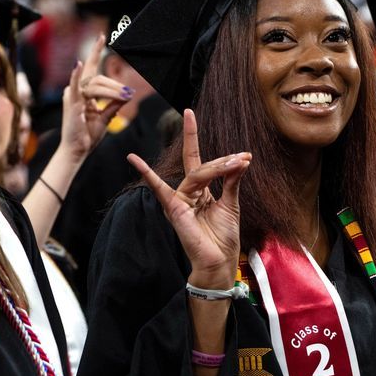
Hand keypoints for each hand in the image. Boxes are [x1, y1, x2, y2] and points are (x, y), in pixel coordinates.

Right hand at [59, 34, 132, 162]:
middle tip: (129, 93)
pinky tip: (79, 64)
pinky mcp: (71, 104)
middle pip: (99, 78)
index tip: (102, 36)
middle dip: (116, 85)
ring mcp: (72, 96)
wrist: (78, 151)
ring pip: (96, 84)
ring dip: (113, 90)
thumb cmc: (88, 135)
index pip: (92, 69)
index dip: (96, 52)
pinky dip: (76, 75)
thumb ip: (113, 105)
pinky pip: (75, 87)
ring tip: (125, 96)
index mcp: (82, 92)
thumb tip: (126, 96)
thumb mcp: (106, 118)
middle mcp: (75, 91)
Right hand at [128, 110, 250, 289]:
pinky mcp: (175, 209)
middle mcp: (187, 192)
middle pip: (199, 164)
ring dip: (218, 166)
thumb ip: (231, 181)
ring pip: (197, 173)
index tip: (189, 112)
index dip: (192, 135)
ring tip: (238, 161)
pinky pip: (160, 189)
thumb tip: (240, 159)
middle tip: (228, 144)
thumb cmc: (223, 237)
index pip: (196, 158)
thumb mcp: (231, 204)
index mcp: (200, 190)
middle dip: (209, 149)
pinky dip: (147, 174)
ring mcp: (179, 200)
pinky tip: (134, 159)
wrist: (219, 263)